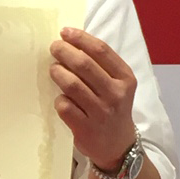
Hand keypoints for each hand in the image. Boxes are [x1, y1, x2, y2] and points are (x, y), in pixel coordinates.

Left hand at [49, 27, 139, 171]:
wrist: (118, 146)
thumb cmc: (114, 108)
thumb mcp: (118, 85)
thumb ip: (101, 66)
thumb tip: (72, 43)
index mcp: (125, 79)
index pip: (101, 51)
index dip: (80, 38)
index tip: (65, 32)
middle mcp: (115, 94)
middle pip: (84, 65)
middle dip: (64, 52)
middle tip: (54, 47)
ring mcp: (100, 113)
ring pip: (72, 85)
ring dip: (58, 72)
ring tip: (53, 69)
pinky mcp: (85, 128)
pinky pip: (64, 106)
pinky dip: (58, 99)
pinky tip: (60, 97)